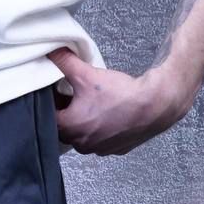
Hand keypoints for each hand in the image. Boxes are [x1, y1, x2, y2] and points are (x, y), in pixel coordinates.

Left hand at [46, 47, 196, 155]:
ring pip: (83, 136)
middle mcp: (81, 144)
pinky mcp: (114, 150)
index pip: (49, 116)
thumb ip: (66, 63)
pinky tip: (108, 115)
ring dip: (84, 122)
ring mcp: (98, 150)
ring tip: (93, 104)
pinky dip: (101, 130)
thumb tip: (52, 52)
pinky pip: (101, 141)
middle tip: (74, 95)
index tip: (58, 90)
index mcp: (70, 129)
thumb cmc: (120, 95)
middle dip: (67, 112)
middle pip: (66, 128)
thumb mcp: (88, 74)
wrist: (154, 106)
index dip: (52, 102)